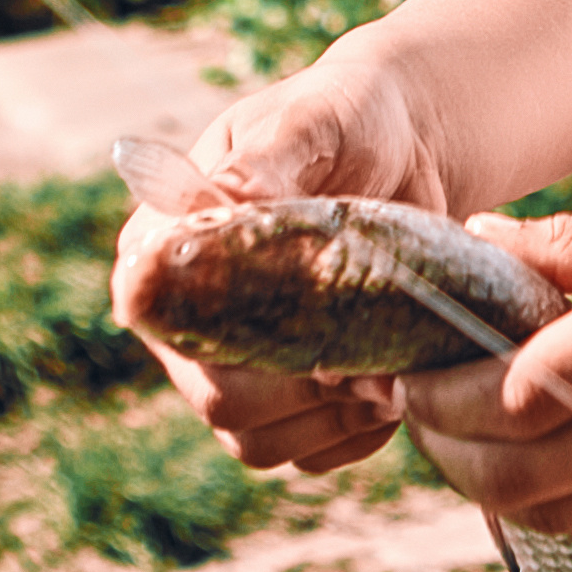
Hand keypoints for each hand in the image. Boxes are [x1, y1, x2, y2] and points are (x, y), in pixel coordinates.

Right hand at [113, 57, 445, 472]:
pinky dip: (353, 436)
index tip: (313, 317)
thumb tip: (216, 203)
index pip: (165, 323)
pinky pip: (306, 453)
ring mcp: (232, 366)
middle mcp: (183, 319)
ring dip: (331, 418)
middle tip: (373, 352)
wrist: (411, 143)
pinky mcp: (287, 399)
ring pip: (257, 442)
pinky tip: (395, 391)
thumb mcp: (310, 123)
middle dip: (302, 386)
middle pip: (218, 399)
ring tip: (390, 369)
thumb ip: (264, 165)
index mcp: (161, 249)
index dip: (233, 338)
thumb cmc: (350, 118)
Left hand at [399, 198, 571, 547]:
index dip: (449, 387)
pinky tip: (534, 455)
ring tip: (454, 434)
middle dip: (442, 444)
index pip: (524, 384)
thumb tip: (478, 237)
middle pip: (518, 467)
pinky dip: (550, 498)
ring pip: (551, 511)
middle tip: (410, 405)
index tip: (412, 360)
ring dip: (484, 480)